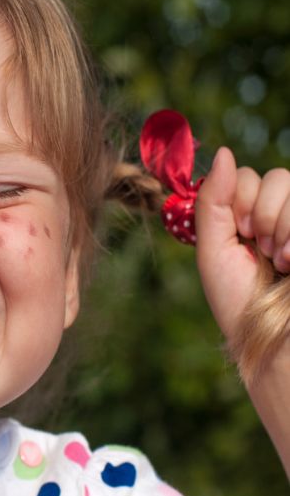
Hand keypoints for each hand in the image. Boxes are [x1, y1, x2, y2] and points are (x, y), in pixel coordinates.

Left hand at [195, 147, 289, 342]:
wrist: (272, 343)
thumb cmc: (240, 302)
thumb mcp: (213, 249)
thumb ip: (214, 201)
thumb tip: (223, 151)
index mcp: (254, 218)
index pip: (248, 176)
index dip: (240, 200)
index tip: (240, 233)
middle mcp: (285, 219)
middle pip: (278, 177)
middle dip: (262, 213)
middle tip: (261, 248)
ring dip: (283, 226)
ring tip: (282, 262)